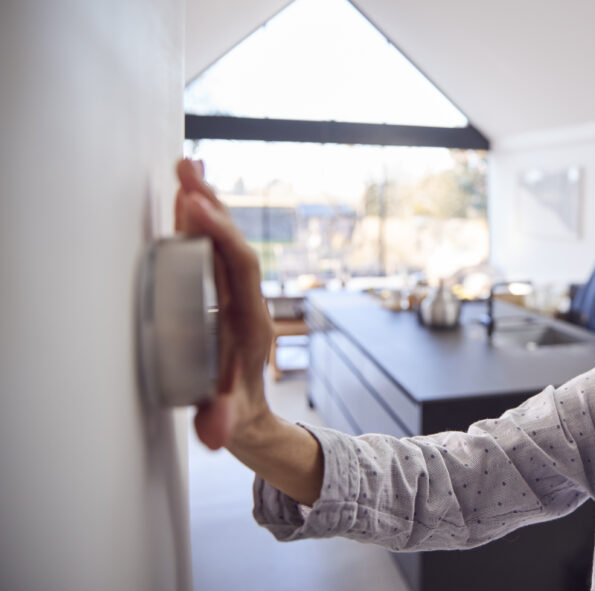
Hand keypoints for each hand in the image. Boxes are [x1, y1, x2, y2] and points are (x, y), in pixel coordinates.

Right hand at [174, 159, 272, 450]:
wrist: (253, 419)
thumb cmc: (237, 415)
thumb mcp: (227, 419)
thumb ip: (221, 421)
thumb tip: (216, 435)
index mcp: (249, 320)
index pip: (240, 268)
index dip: (221, 237)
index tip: (198, 209)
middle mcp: (246, 301)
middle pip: (232, 243)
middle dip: (211, 205)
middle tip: (187, 167)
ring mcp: (235, 296)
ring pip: (223, 242)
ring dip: (205, 205)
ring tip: (187, 166)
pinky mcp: (221, 296)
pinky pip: (212, 251)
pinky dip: (199, 222)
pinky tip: (187, 197)